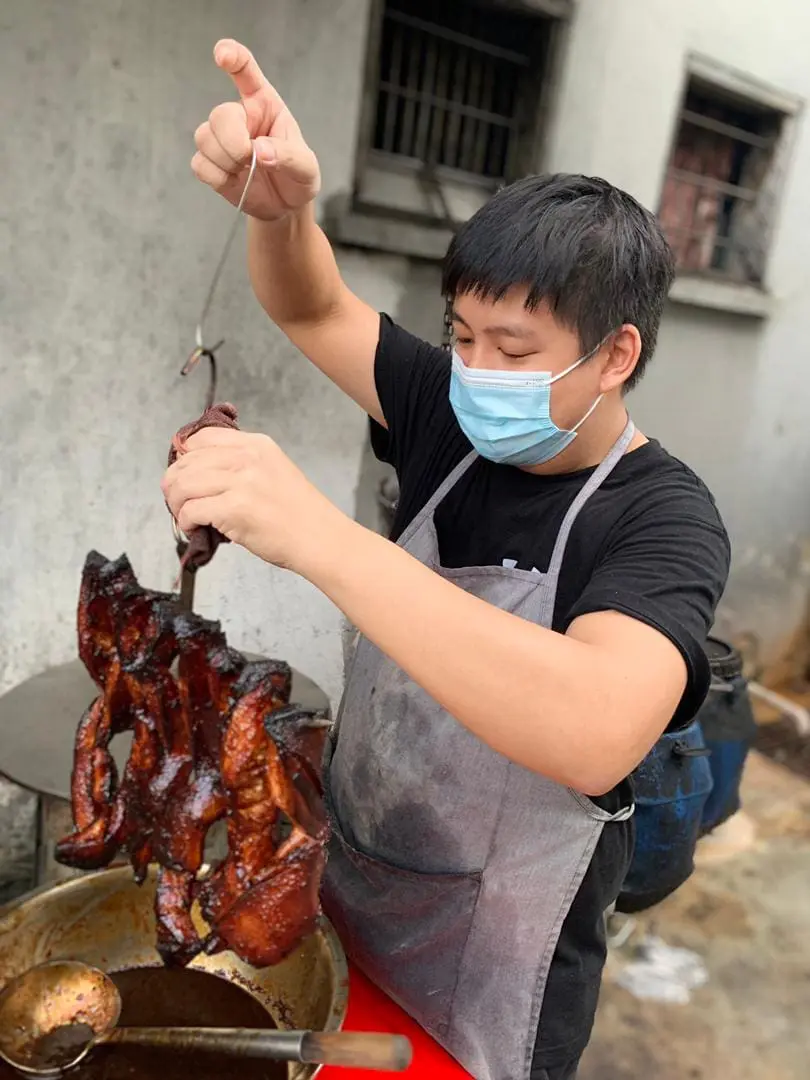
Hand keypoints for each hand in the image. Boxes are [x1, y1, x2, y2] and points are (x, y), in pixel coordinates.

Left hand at [161, 428, 347, 574]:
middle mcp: (248, 458)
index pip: (200, 438)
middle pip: (186, 461)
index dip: (184, 457)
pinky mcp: (234, 508)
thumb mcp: (274, 471)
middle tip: (177, 500)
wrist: (321, 539)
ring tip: (183, 515)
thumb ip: (241, 465)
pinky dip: (185, 521)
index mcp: (257, 445)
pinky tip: (193, 528)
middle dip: (173, 483)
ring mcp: (241, 482)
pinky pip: (191, 510)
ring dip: (175, 503)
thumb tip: (199, 472)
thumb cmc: (299, 514)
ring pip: (183, 484)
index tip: (183, 474)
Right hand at [191, 39, 320, 221]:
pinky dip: (217, 177)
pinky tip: (234, 181)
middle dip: (234, 143)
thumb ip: (288, 156)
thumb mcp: (306, 167)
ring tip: (246, 171)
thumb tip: (260, 151)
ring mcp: (222, 139)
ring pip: (204, 138)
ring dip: (226, 161)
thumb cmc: (297, 177)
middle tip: (252, 159)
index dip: (233, 57)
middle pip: (219, 115)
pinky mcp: (210, 162)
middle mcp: (240, 116)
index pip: (246, 71)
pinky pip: (199, 164)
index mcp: (264, 104)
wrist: (285, 207)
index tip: (222, 54)